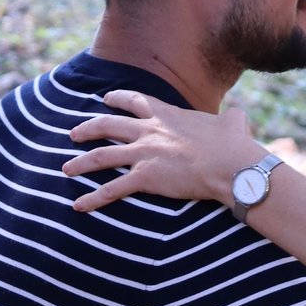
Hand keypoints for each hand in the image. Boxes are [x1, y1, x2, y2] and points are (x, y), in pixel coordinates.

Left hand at [63, 92, 261, 208]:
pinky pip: (111, 189)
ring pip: (101, 156)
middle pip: (107, 125)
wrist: (229, 164)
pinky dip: (93, 199)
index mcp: (166, 114)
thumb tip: (239, 117)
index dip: (117, 99)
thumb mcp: (233, 123)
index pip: (134, 101)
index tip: (105, 99)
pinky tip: (78, 206)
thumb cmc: (233, 145)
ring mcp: (143, 153)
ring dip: (81, 163)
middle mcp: (148, 131)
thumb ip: (231, 118)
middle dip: (87, 129)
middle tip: (74, 134)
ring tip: (66, 169)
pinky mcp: (144, 178)